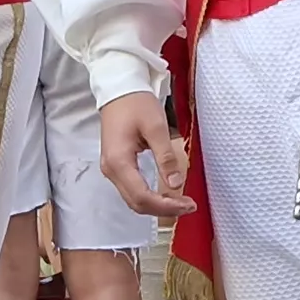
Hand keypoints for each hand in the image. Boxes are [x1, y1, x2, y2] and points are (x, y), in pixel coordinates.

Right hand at [98, 91, 193, 217]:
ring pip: (133, 199)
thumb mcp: (156, 127)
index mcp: (119, 161)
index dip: (166, 206)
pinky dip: (149, 196)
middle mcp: (111, 170)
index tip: (188, 204)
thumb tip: (176, 184)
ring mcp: (111, 169)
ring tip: (181, 202)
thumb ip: (166, 157)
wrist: (119, 89)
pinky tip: (166, 194)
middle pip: (136, 203)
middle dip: (163, 209)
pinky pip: (132, 190)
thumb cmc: (136, 103)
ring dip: (157, 205)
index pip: (142, 196)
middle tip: (188, 206)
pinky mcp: (116, 166)